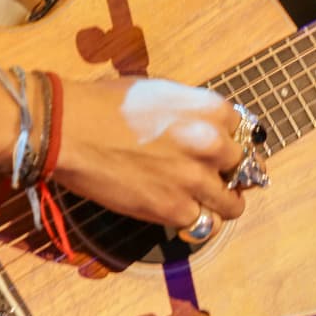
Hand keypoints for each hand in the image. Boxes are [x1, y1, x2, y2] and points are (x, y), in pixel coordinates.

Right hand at [54, 77, 245, 227]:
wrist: (71, 130)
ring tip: (204, 204)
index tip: (221, 154)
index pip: (244, 133)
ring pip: (231, 205)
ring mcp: (196, 179)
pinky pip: (204, 224)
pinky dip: (195, 222)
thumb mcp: (160, 91)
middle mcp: (213, 144)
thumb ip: (190, 111)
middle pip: (242, 169)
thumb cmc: (106, 104)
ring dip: (220, 205)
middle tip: (211, 179)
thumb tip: (201, 125)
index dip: (231, 145)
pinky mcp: (175, 208)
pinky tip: (181, 213)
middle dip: (228, 175)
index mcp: (211, 110)